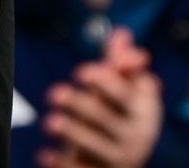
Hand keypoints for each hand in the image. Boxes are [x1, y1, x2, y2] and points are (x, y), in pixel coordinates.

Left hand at [37, 27, 162, 167]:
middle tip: (54, 93)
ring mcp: (117, 157)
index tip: (81, 71)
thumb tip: (122, 33)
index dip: (106, 82)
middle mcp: (135, 135)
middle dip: (82, 105)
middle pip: (107, 118)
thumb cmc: (119, 116)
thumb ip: (121, 64)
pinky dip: (61, 163)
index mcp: (143, 110)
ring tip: (50, 122)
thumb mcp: (125, 90)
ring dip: (72, 132)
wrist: (121, 162)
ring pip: (95, 145)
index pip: (125, 95)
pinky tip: (44, 156)